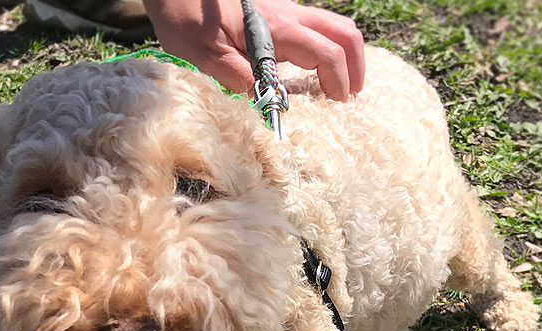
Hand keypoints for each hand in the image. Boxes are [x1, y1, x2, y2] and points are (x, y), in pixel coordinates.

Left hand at [143, 0, 364, 100]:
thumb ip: (240, 77)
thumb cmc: (186, 16)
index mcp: (276, 28)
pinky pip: (314, 29)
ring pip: (332, 27)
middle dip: (355, 65)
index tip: (338, 106)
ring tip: (340, 86)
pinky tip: (315, 71)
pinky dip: (326, 49)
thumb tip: (267, 99)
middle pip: (342, 33)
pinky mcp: (275, 15)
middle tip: (352, 96)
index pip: (325, 54)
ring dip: (344, 55)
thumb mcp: (207, 55)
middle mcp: (288, 16)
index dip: (338, 81)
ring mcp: (284, 13)